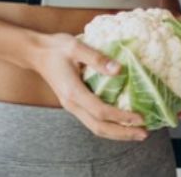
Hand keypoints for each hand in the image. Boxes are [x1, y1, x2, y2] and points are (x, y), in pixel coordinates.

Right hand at [28, 32, 147, 140]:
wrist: (36, 53)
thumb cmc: (56, 48)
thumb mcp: (77, 47)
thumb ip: (97, 58)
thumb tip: (119, 69)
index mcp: (73, 92)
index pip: (101, 111)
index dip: (121, 117)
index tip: (140, 118)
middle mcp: (72, 104)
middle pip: (99, 127)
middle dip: (122, 133)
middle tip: (144, 134)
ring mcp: (72, 106)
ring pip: (95, 128)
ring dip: (117, 133)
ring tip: (136, 133)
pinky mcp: (74, 104)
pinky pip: (93, 121)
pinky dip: (109, 126)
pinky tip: (122, 123)